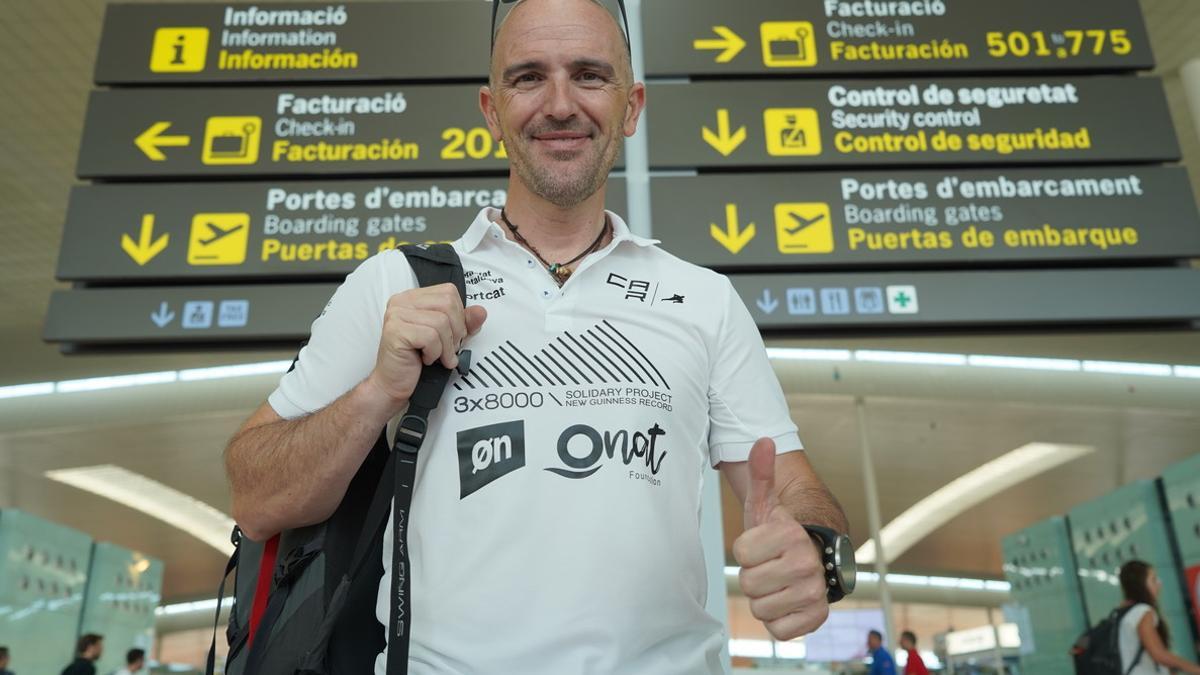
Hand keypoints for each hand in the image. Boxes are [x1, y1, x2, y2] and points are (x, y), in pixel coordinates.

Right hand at [366, 283, 486, 408]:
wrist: (394, 383)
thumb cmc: (416, 360)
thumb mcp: (448, 337)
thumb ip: (464, 323)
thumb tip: (480, 312)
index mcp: (413, 297)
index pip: (449, 292)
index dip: (459, 315)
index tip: (453, 334)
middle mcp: (402, 302)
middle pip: (447, 304)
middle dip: (455, 331)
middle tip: (448, 349)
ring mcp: (397, 314)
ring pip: (441, 322)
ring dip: (446, 346)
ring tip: (438, 356)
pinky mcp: (396, 331)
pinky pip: (430, 337)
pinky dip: (435, 353)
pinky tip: (426, 359)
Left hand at [732, 437, 829, 639]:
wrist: (812, 560)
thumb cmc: (781, 534)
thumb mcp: (766, 504)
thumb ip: (761, 474)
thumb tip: (762, 441)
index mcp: (792, 535)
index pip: (742, 553)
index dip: (746, 550)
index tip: (763, 544)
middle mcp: (808, 565)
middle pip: (748, 583)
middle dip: (754, 576)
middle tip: (770, 566)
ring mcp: (814, 593)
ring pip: (760, 608)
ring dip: (764, 598)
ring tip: (778, 582)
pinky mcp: (816, 618)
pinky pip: (778, 630)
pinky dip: (778, 620)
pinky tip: (787, 602)